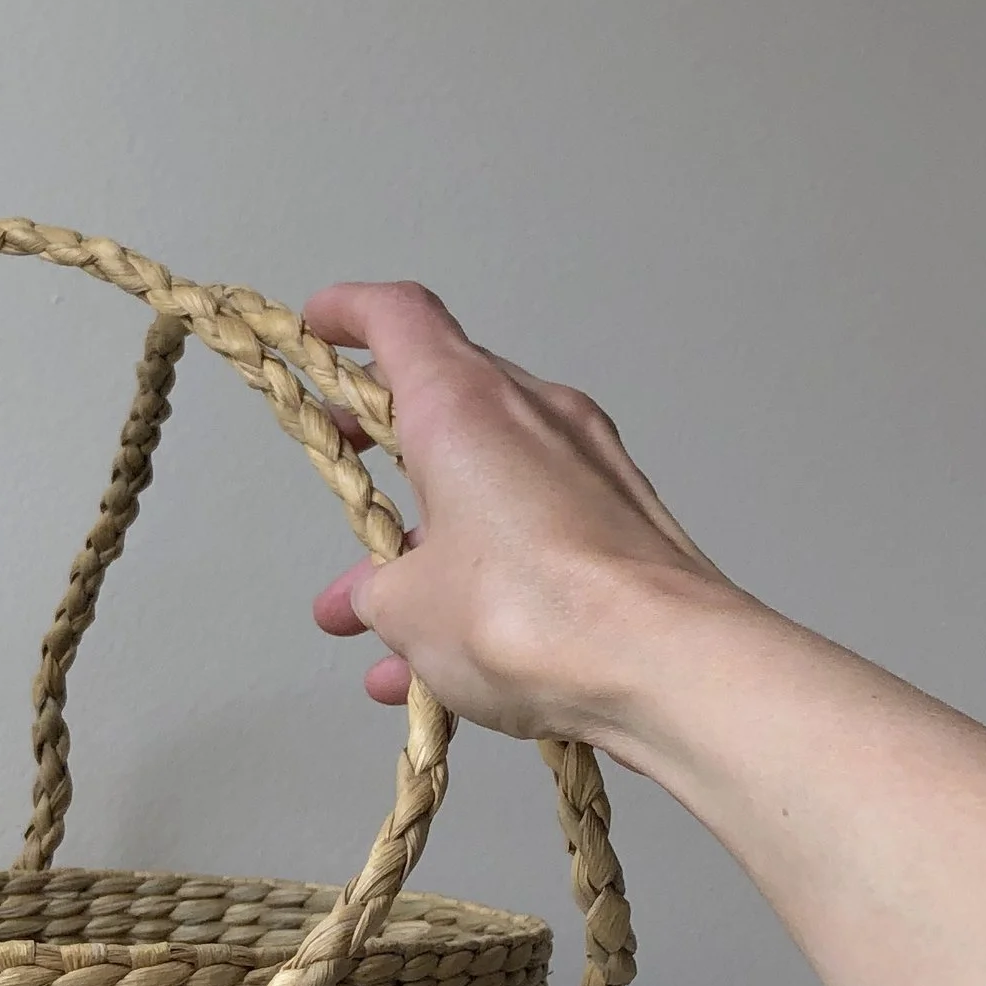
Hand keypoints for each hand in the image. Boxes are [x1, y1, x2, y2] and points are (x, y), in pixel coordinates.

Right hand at [304, 280, 733, 751]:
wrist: (669, 666)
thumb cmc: (528, 612)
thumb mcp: (408, 609)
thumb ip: (378, 590)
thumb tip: (379, 599)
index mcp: (463, 405)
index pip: (399, 318)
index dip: (349, 313)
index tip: (315, 325)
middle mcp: (532, 415)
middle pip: (442, 400)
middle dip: (381, 444)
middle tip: (342, 470)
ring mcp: (587, 467)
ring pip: (485, 485)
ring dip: (426, 543)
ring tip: (373, 624)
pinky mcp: (623, 523)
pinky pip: (531, 535)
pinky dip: (482, 580)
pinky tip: (445, 671)